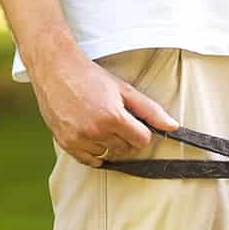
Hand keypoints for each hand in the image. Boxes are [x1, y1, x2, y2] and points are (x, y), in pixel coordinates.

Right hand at [28, 45, 179, 165]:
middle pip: (125, 150)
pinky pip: (89, 160)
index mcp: (113, 117)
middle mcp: (95, 131)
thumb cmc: (90, 76)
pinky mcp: (66, 144)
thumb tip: (173, 126)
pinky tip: (90, 134)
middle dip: (125, 137)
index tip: (131, 121)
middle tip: (114, 119)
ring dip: (108, 144)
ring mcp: (79, 139)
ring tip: (98, 123)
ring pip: (107, 156)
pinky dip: (93, 152)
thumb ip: (150, 110)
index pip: (142, 141)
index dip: (140, 131)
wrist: (55, 69)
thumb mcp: (124, 89)